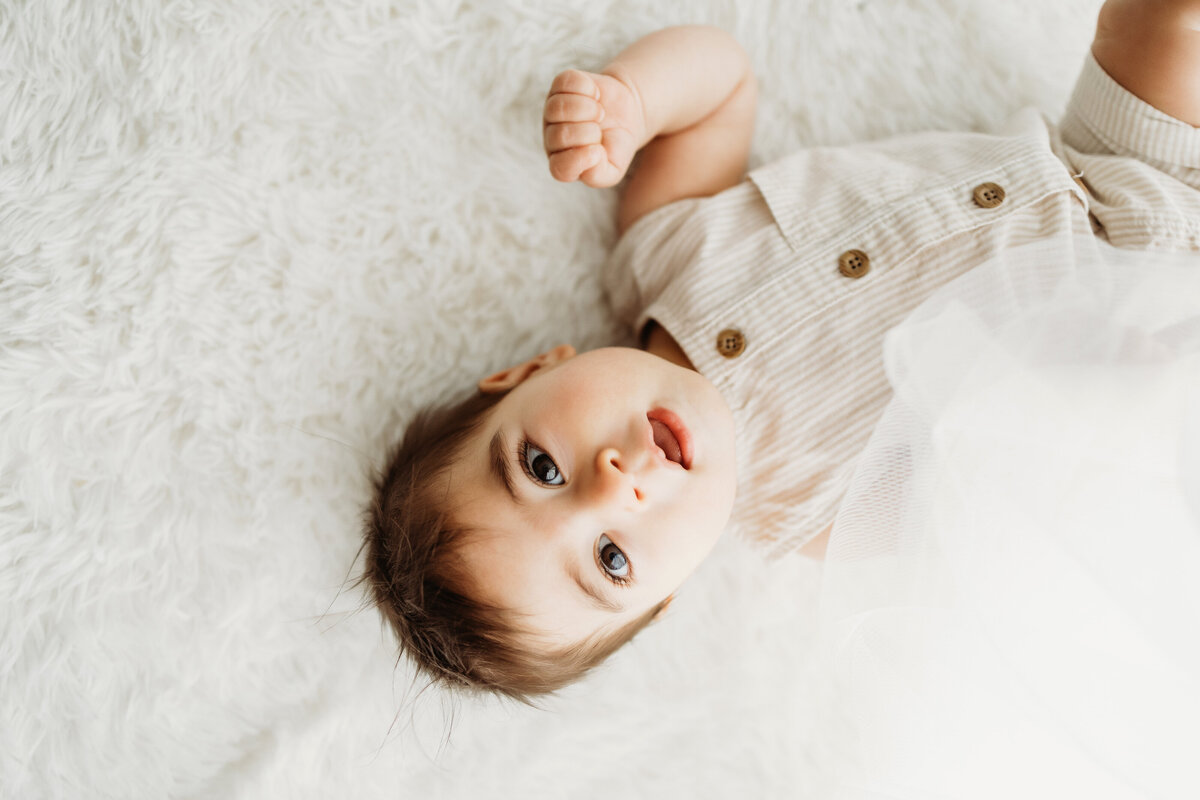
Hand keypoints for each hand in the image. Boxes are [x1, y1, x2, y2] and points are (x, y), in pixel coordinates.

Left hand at [543, 68, 645, 187]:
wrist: (626, 115)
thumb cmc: (615, 146)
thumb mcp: (612, 170)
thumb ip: (597, 175)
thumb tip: (590, 154)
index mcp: (561, 163)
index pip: (560, 168)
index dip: (582, 159)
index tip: (600, 151)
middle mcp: (551, 138)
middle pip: (560, 135)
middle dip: (589, 132)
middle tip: (600, 130)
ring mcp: (552, 110)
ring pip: (558, 108)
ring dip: (587, 109)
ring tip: (598, 113)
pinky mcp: (559, 86)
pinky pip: (565, 83)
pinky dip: (587, 88)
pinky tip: (594, 95)